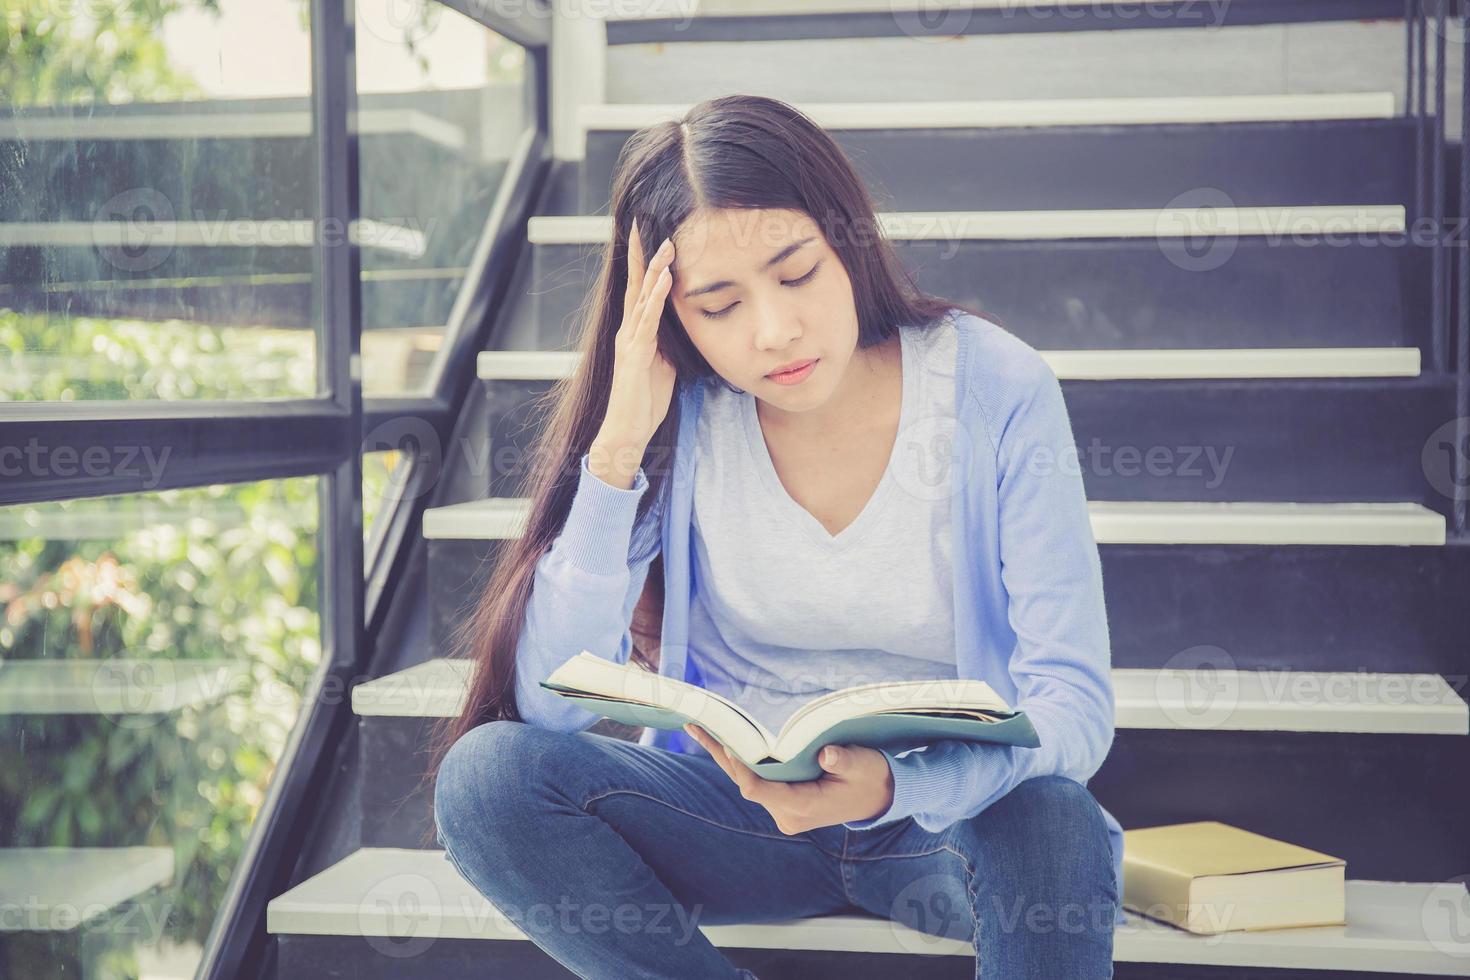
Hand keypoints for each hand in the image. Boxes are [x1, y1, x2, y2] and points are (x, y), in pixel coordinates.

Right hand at [600, 216, 678, 452]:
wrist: (628, 429)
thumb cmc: (645, 400)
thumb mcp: (664, 365)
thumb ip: (668, 344)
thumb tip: (682, 331)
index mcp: (635, 332)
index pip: (639, 290)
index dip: (643, 263)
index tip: (648, 236)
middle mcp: (628, 330)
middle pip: (636, 284)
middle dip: (642, 254)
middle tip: (644, 224)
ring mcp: (630, 340)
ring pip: (642, 296)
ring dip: (654, 268)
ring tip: (665, 243)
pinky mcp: (636, 353)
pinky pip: (648, 319)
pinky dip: (656, 296)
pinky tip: (665, 278)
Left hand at [683, 723, 895, 834]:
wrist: (879, 797)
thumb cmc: (871, 777)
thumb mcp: (863, 765)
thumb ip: (844, 761)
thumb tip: (827, 755)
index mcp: (803, 808)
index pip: (760, 790)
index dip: (741, 768)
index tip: (728, 743)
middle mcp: (787, 814)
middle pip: (745, 784)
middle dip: (722, 755)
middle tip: (697, 726)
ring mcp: (783, 810)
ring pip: (746, 782)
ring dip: (724, 756)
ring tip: (697, 727)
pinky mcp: (783, 802)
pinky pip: (755, 781)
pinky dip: (738, 761)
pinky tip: (717, 741)